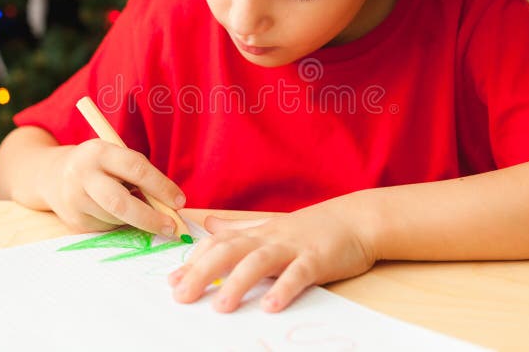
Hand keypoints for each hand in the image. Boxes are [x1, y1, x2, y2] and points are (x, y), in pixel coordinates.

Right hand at [44, 138, 185, 233]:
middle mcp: (82, 175)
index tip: (180, 201)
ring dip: (137, 220)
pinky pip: (108, 228)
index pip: (136, 168)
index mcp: (99, 152)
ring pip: (117, 218)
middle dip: (150, 218)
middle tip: (172, 227)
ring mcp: (75, 200)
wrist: (53, 175)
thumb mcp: (115, 158)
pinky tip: (117, 214)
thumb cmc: (99, 165)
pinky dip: (121, 224)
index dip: (161, 186)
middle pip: (120, 203)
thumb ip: (139, 176)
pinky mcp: (74, 221)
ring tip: (142, 211)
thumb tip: (170, 206)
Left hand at [168, 198, 376, 312]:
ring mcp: (292, 247)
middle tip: (181, 296)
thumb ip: (238, 227)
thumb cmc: (311, 228)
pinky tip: (270, 306)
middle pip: (229, 251)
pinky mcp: (316, 259)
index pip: (217, 244)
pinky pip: (298, 274)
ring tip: (220, 307)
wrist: (356, 220)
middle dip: (202, 272)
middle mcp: (269, 238)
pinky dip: (283, 288)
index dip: (193, 261)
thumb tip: (207, 224)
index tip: (171, 282)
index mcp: (256, 233)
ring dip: (238, 283)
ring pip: (259, 261)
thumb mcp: (270, 224)